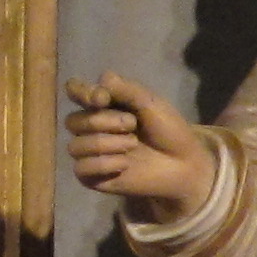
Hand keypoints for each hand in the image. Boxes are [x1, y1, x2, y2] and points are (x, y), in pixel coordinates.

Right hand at [65, 72, 214, 219]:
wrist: (184, 164)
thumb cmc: (168, 131)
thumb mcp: (150, 103)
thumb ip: (125, 90)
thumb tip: (101, 79)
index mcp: (102, 106)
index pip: (74, 91)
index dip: (81, 93)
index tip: (103, 99)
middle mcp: (91, 128)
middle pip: (72, 121)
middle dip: (104, 121)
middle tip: (132, 125)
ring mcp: (91, 153)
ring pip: (75, 146)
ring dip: (106, 144)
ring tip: (132, 145)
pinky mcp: (93, 177)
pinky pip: (81, 168)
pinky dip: (105, 165)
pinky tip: (125, 165)